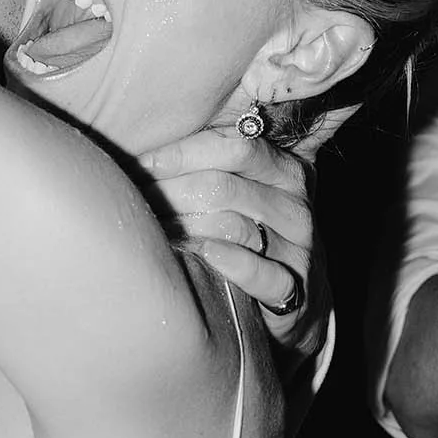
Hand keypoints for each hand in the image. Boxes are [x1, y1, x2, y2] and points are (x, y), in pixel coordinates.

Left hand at [141, 126, 318, 342]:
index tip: (144, 165)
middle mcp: (295, 206)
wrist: (289, 289)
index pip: (236, 147)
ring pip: (233, 226)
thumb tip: (147, 156)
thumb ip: (212, 166)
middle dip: (172, 191)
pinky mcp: (296, 290)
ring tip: (152, 230)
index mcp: (286, 171)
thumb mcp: (244, 191)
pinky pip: (260, 273)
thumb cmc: (251, 231)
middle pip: (225, 187)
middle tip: (138, 201)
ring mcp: (298, 249)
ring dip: (183, 227)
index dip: (183, 153)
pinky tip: (200, 253)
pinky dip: (227, 262)